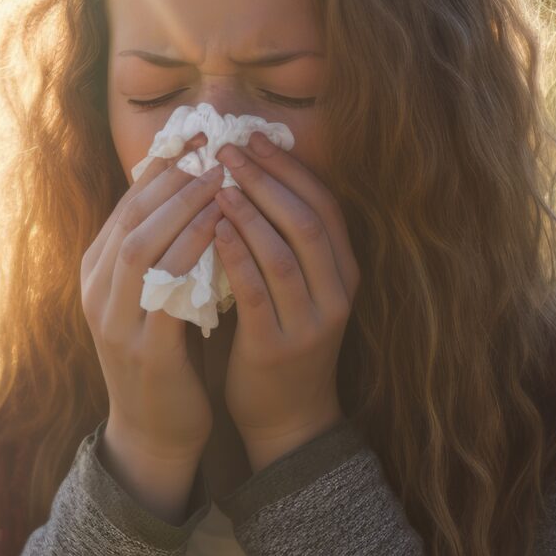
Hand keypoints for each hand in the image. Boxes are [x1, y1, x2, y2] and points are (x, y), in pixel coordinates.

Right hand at [81, 130, 230, 520]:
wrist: (152, 430)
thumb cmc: (163, 355)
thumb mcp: (151, 296)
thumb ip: (161, 251)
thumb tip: (191, 191)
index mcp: (96, 274)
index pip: (125, 206)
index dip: (160, 169)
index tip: (197, 137)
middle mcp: (97, 292)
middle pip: (130, 217)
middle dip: (172, 178)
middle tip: (213, 147)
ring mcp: (115, 321)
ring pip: (142, 246)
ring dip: (182, 208)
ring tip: (221, 178)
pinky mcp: (144, 349)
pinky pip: (167, 290)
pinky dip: (194, 254)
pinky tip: (224, 231)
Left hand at [212, 131, 361, 471]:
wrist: (286, 418)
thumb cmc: (280, 342)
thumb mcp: (295, 289)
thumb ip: (282, 242)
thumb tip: (246, 177)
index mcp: (343, 273)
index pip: (325, 205)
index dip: (291, 168)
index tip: (256, 137)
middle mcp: (336, 294)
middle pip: (308, 221)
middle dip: (269, 179)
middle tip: (230, 150)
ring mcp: (310, 322)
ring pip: (285, 253)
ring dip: (251, 212)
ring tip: (218, 182)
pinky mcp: (278, 347)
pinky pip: (258, 292)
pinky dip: (236, 256)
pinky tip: (212, 230)